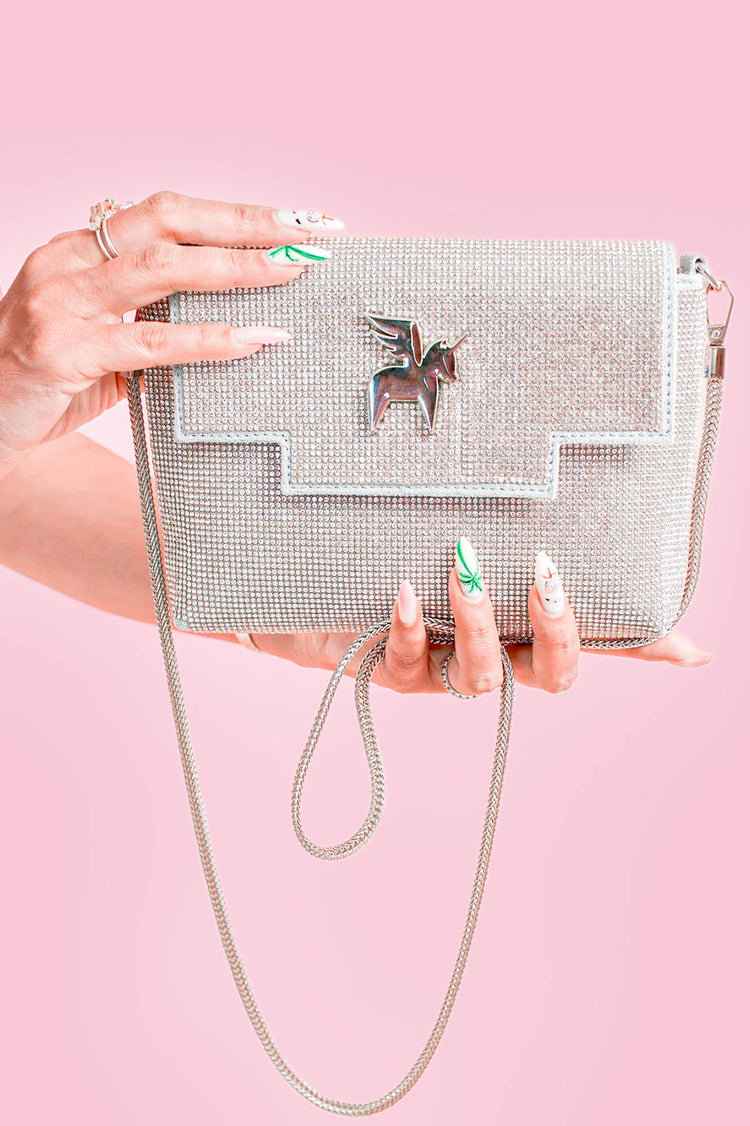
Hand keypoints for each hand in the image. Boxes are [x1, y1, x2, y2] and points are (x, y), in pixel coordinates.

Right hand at [0, 191, 342, 475]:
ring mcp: (62, 304)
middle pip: (169, 222)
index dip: (232, 211)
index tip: (293, 218)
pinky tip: (253, 339)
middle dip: (244, 224)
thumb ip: (149, 310)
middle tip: (308, 235)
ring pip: (162, 270)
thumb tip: (231, 307)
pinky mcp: (65, 353)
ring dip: (235, 269)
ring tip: (291, 274)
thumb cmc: (49, 376)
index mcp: (79, 248)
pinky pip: (150, 343)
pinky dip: (208, 339)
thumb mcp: (99, 329)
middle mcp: (68, 263)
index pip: (165, 212)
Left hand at [244, 540, 711, 693]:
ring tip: (462, 572)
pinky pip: (404, 666)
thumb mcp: (450, 515)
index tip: (686, 647)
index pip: (591, 637)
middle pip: (548, 676)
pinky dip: (411, 630)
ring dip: (480, 626)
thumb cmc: (394, 536)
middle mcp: (486, 650)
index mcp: (514, 618)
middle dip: (556, 632)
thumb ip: (502, 506)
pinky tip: (407, 593)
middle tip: (545, 578)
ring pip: (480, 680)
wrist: (302, 570)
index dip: (638, 647)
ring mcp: (438, 665)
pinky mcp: (384, 665)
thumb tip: (549, 477)